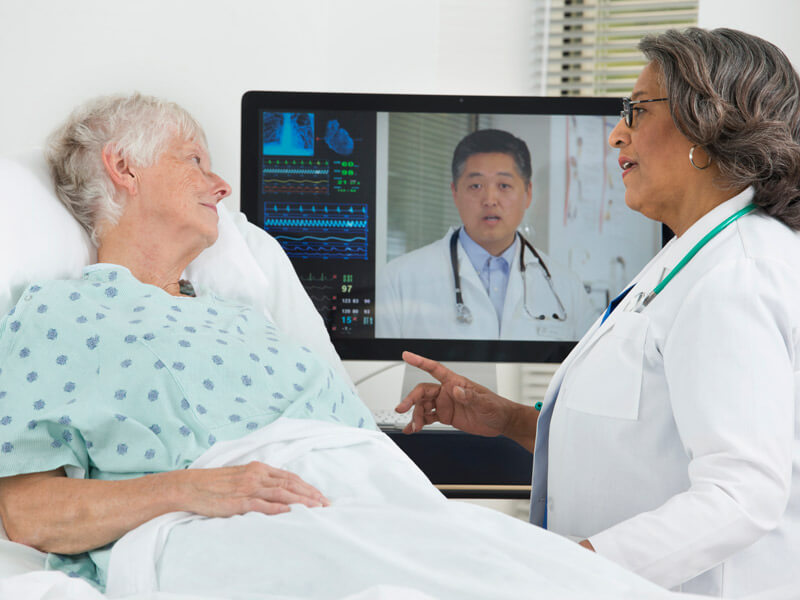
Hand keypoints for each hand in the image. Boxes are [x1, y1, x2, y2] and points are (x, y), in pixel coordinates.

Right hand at [179, 461, 329, 516]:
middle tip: (327, 505)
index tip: (321, 496)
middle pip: (290, 484)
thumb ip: (260, 480)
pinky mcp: (238, 501)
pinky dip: (276, 508)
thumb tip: (280, 490)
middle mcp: (257, 475)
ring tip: (316, 508)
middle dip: (311, 494)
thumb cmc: (215, 483)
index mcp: (258, 468)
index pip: (290, 477)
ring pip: (281, 493)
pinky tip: (289, 512)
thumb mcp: (241, 476)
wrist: (190, 485)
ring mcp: (248, 488)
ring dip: (301, 501)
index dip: (308, 487)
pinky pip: (261, 504)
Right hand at [395, 351, 514, 436]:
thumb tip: (455, 391)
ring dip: (415, 416)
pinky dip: (418, 423)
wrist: (501, 423)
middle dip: (410, 399)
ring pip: (423, 406)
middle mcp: (447, 391)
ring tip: (413, 427)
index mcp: (455, 382)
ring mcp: (445, 404)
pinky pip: (427, 418)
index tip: (406, 355)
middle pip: (423, 391)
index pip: (435, 369)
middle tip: (401, 408)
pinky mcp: (445, 415)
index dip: (420, 361)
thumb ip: (470, 396)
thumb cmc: (496, 408)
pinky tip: (412, 429)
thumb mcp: (485, 402)